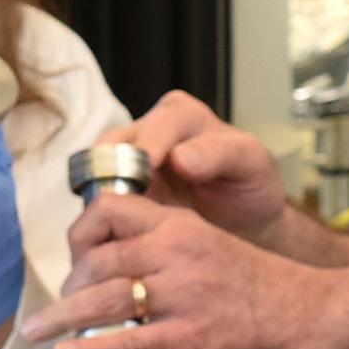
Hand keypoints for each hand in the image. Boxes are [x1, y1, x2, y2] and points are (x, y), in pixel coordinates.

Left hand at [17, 194, 317, 348]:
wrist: (315, 315)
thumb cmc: (264, 291)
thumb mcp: (211, 251)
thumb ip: (166, 257)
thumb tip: (118, 280)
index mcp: (182, 227)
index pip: (111, 211)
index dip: (80, 233)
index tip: (72, 258)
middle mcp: (177, 253)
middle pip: (98, 260)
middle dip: (68, 287)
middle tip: (57, 309)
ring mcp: (183, 296)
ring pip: (103, 300)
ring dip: (62, 318)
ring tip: (39, 331)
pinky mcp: (190, 339)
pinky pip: (127, 343)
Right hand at [104, 91, 292, 244]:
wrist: (245, 220)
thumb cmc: (250, 186)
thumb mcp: (251, 165)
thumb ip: (221, 154)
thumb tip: (180, 157)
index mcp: (182, 115)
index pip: (155, 127)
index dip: (146, 151)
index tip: (144, 177)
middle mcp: (149, 130)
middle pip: (113, 145)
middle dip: (114, 175)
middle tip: (121, 207)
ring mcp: (129, 161)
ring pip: (97, 173)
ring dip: (101, 197)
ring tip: (112, 225)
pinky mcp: (119, 189)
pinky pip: (98, 198)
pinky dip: (100, 215)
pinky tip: (110, 233)